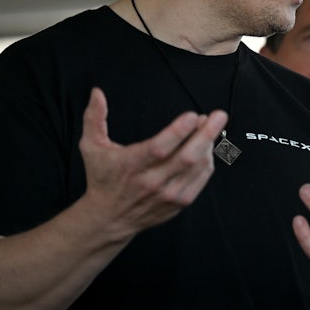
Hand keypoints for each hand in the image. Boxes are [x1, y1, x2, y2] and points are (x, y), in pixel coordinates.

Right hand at [78, 87, 227, 239]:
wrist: (109, 217)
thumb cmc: (102, 178)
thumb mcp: (91, 147)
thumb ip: (94, 118)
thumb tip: (97, 92)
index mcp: (131, 166)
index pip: (159, 148)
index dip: (178, 131)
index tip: (193, 115)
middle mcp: (151, 182)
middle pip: (186, 157)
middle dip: (206, 134)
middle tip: (219, 116)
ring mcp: (168, 194)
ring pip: (198, 167)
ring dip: (209, 144)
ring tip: (210, 127)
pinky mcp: (179, 202)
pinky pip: (202, 178)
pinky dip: (208, 160)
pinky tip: (206, 147)